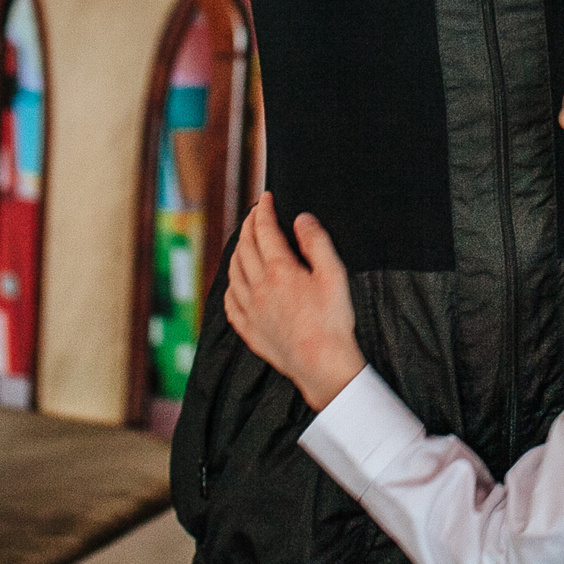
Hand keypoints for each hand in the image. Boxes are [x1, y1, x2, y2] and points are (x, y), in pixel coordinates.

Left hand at [224, 193, 364, 410]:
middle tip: (254, 214)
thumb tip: (301, 219)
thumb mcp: (333, 274)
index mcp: (279, 271)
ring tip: (244, 242)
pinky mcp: (249, 331)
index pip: (264, 231)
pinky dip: (230, 285)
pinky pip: (230, 302)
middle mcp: (258, 288)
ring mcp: (250, 310)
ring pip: (233, 272)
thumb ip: (316, 242)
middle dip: (248, 225)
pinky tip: (236, 283)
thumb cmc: (332, 321)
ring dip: (237, 251)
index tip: (265, 198)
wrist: (322, 365)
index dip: (263, 210)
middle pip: (245, 247)